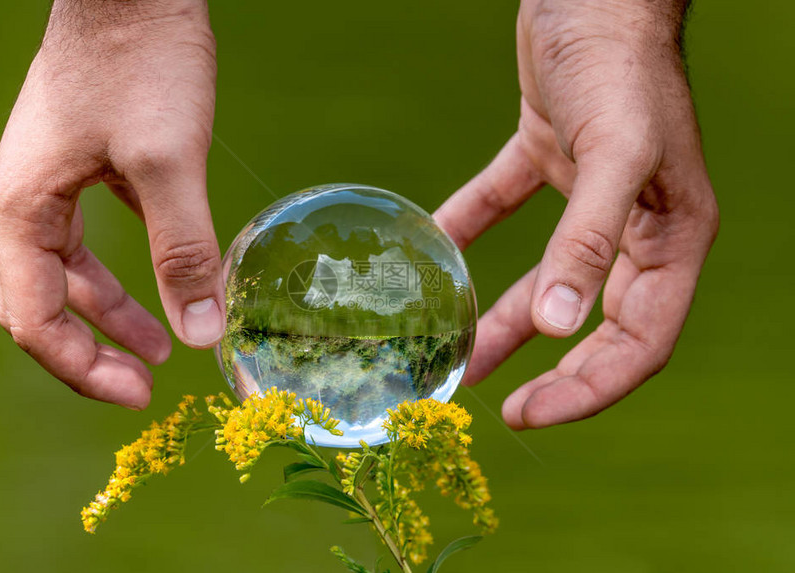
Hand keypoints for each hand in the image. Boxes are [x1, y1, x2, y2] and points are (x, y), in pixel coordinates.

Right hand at [0, 0, 221, 409]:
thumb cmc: (141, 64)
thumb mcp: (169, 163)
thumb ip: (185, 250)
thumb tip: (201, 332)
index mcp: (24, 209)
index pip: (34, 319)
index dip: (82, 369)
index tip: (141, 395)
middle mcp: (26, 202)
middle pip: (41, 304)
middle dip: (90, 352)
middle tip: (145, 386)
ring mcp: (53, 183)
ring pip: (69, 273)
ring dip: (110, 315)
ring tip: (158, 348)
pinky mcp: (86, 166)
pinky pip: (92, 239)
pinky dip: (123, 272)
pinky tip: (163, 282)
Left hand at [434, 0, 718, 428]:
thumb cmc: (619, 63)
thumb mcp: (614, 155)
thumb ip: (590, 243)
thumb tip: (557, 326)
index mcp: (673, 238)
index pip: (641, 341)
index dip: (590, 388)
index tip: (529, 415)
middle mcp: (637, 226)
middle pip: (598, 324)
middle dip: (552, 372)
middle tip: (500, 408)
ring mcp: (592, 195)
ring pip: (547, 278)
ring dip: (503, 318)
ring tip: (456, 354)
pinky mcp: (548, 160)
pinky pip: (504, 212)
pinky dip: (471, 233)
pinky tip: (437, 254)